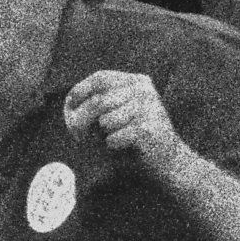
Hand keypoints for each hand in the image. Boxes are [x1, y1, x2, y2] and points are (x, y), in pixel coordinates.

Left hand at [63, 71, 186, 178]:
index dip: (81, 90)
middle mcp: (144, 90)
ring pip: (105, 121)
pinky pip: (114, 138)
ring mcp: (148, 108)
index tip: (69, 104)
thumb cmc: (139, 139)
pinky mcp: (147, 129)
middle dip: (83, 120)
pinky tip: (127, 148)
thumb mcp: (121, 114)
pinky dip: (113, 147)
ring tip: (115, 140)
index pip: (101, 78)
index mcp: (138, 81)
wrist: (171, 162)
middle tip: (77, 135)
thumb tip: (69, 102)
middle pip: (100, 100)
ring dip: (103, 136)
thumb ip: (101, 104)